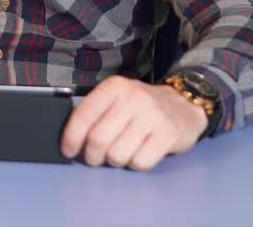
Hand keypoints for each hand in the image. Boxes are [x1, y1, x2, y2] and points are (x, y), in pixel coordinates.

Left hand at [60, 75, 207, 170]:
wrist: (184, 104)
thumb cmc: (141, 107)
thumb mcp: (117, 98)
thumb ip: (95, 112)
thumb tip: (69, 138)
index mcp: (114, 87)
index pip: (83, 115)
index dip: (71, 137)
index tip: (68, 151)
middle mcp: (133, 98)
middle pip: (98, 139)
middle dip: (92, 156)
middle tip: (96, 158)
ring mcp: (153, 116)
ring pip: (117, 154)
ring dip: (114, 161)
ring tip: (120, 153)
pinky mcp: (169, 134)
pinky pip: (140, 162)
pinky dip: (135, 165)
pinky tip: (139, 153)